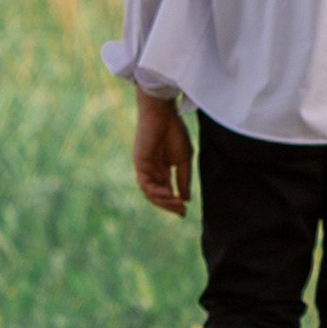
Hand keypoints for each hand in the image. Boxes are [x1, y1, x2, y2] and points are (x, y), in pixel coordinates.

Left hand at [134, 92, 192, 215]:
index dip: (174, 203)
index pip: (166, 191)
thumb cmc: (174, 132)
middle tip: (181, 212)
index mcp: (162, 169)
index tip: (184, 212)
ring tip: (177, 205)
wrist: (163, 115)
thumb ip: (183, 178)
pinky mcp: (140, 165)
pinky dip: (157, 192)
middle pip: (158, 195)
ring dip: (164, 201)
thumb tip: (186, 198)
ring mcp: (145, 169)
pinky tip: (169, 195)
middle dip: (169, 205)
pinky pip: (146, 185)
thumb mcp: (184, 159)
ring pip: (151, 193)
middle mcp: (152, 172)